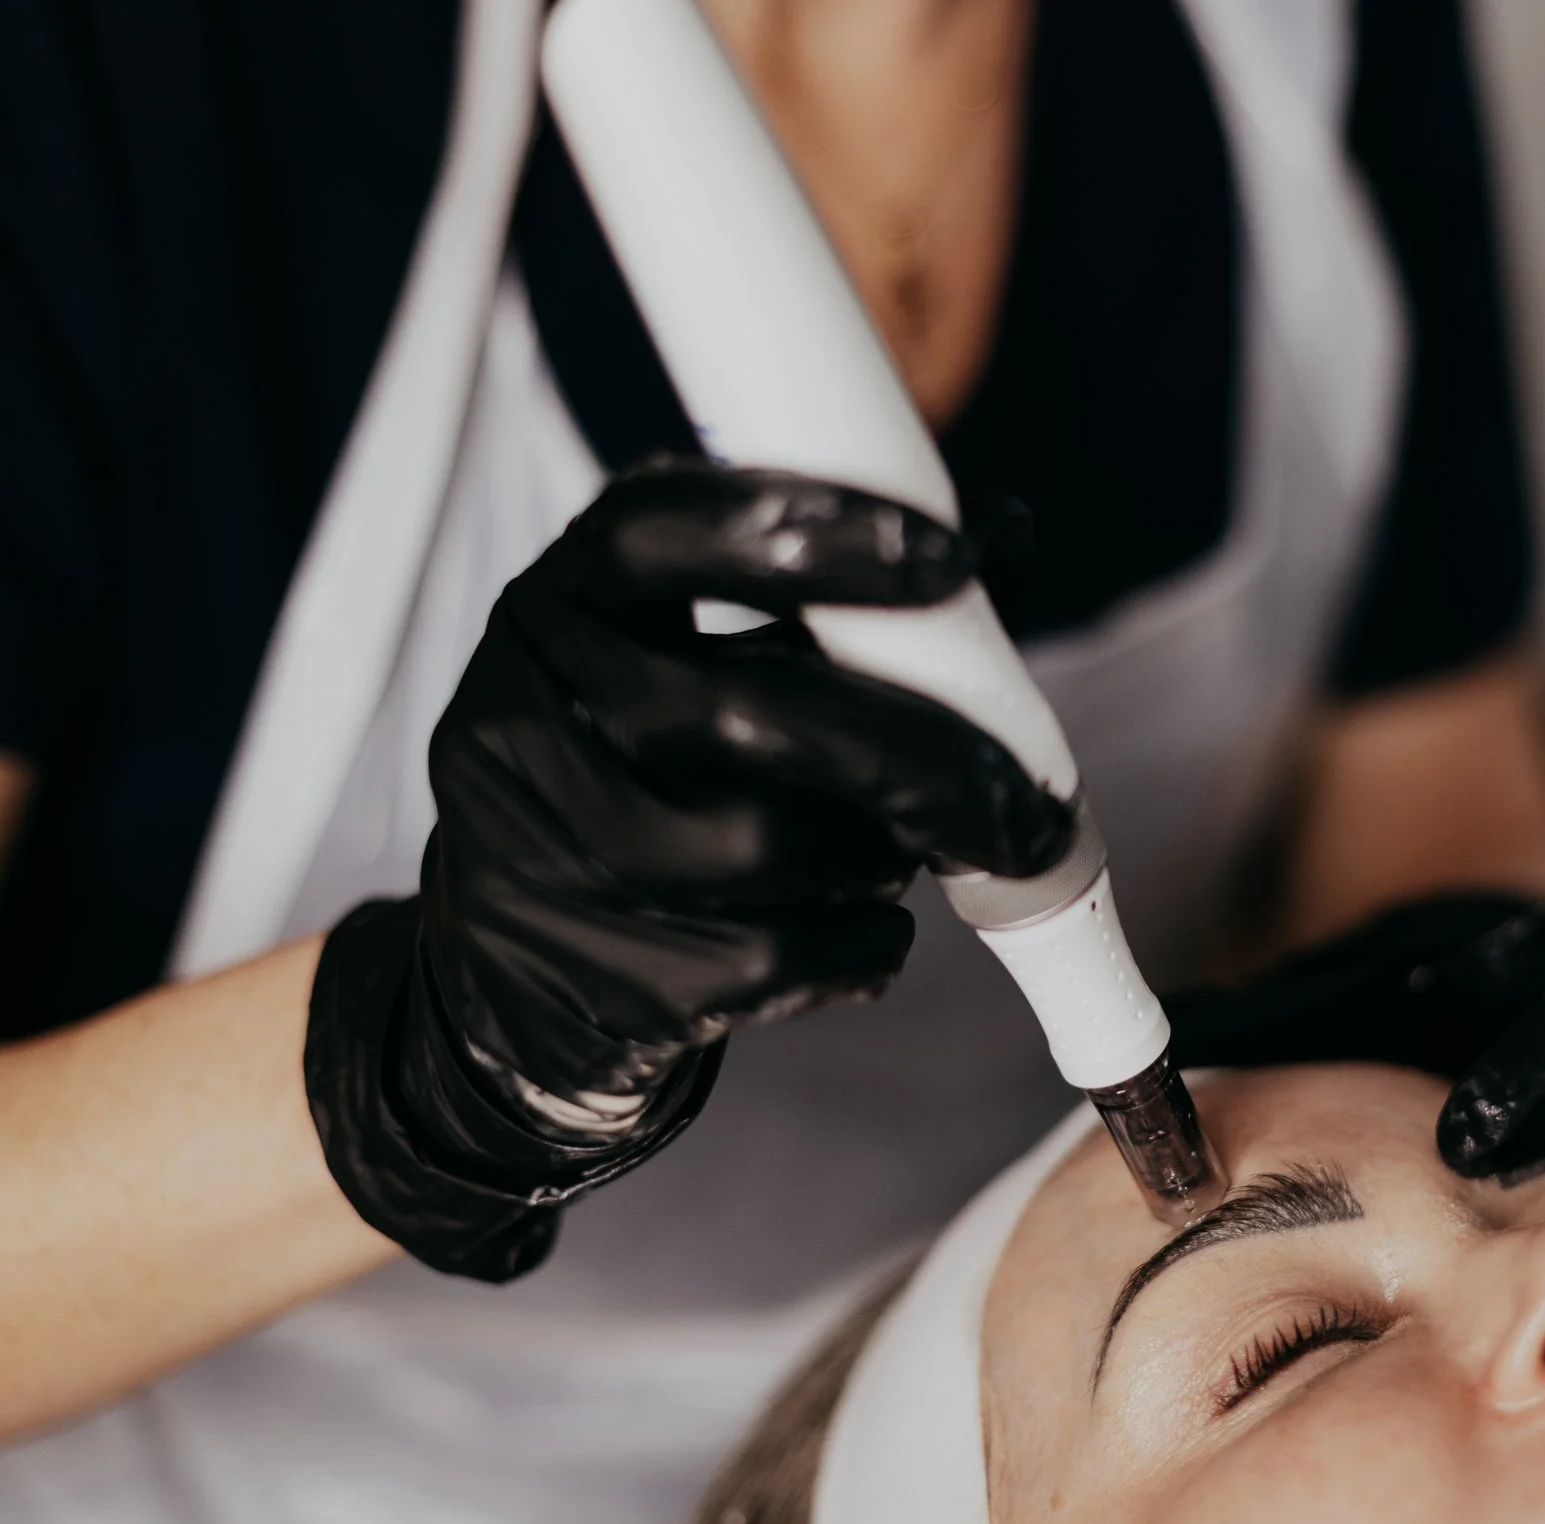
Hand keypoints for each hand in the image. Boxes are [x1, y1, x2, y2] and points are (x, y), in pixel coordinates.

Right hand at [304, 460, 1073, 1280]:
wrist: (513, 973)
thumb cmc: (649, 788)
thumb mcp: (712, 667)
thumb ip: (843, 610)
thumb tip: (1008, 537)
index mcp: (563, 602)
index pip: (665, 528)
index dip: (811, 532)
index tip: (954, 559)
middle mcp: (523, 711)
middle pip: (745, 713)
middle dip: (919, 754)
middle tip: (1031, 797)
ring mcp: (537, 852)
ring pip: (763, 847)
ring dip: (879, 858)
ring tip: (902, 855)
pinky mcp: (583, 972)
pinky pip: (769, 961)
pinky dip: (856, 948)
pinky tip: (859, 932)